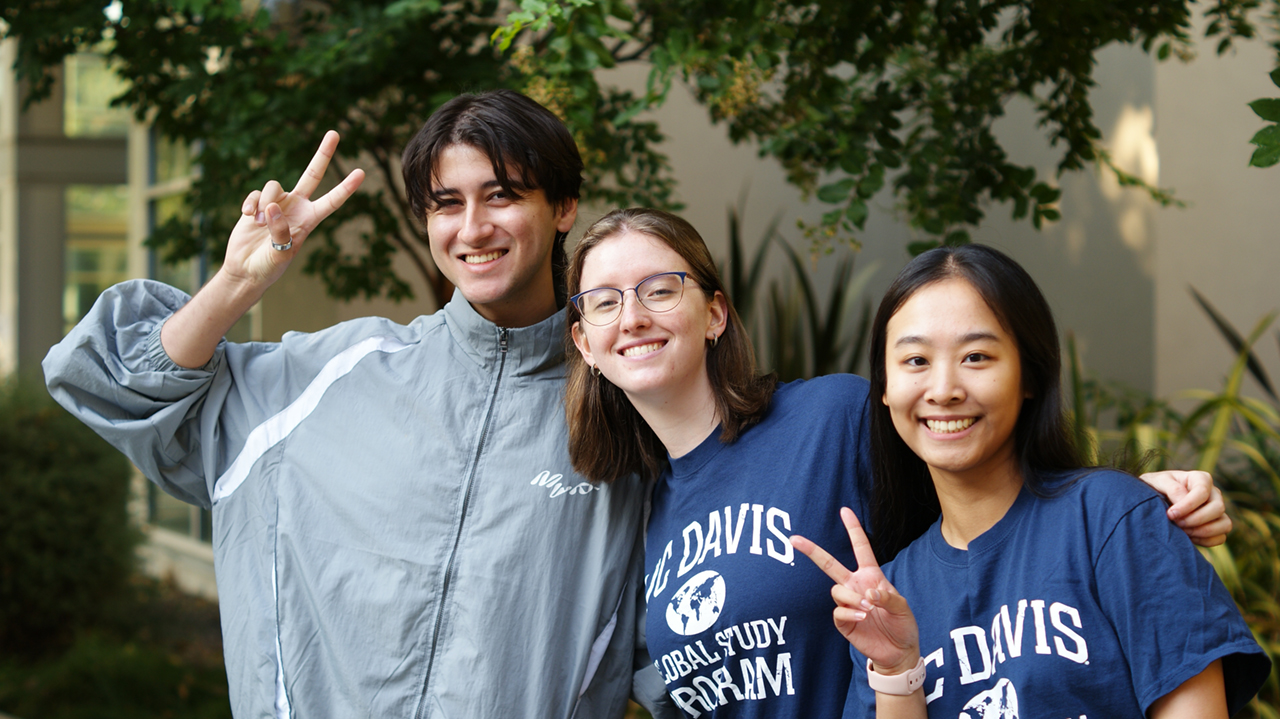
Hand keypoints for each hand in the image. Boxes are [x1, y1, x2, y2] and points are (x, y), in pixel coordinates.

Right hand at [222, 130, 364, 292]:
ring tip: (258, 223)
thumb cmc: (268, 267)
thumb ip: (279, 230)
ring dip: (264, 202)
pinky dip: (250, 203)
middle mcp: (297, 207)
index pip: (332, 201)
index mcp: (310, 220)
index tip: (361, 173)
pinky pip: (255, 193)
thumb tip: (271, 207)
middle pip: (312, 174)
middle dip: (323, 154)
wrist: (246, 269)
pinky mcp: (257, 203)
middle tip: (335, 133)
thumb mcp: (279, 253)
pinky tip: (246, 217)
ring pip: (274, 185)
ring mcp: (277, 203)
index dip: (346, 188)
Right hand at [790, 508, 919, 674]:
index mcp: (871, 575)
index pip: (860, 548)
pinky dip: (849, 611)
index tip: (844, 510)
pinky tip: (862, 616)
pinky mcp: (843, 621)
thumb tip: (868, 594)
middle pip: (829, 564)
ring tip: (868, 608)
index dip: (853, 529)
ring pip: (836, 590)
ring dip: (851, 597)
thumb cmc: (903, 625)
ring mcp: (847, 603)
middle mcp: (855, 585)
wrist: (899, 652)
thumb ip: (887, 596)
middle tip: (793, 539)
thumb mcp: (903, 607)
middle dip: (811, 550)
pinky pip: (837, 611)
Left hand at [1139, 470, 1230, 546]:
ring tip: (1184, 532)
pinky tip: (1189, 538)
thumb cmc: (1155, 487)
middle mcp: (1213, 494)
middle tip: (1177, 524)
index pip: (1202, 492)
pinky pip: (1221, 538)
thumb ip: (1172, 488)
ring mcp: (1217, 511)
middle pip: (1218, 508)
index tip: (1170, 514)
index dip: (1188, 506)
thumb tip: (1184, 500)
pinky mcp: (1216, 526)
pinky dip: (1206, 541)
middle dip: (1196, 519)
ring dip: (1204, 531)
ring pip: (1225, 524)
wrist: (1153, 501)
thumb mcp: (1157, 482)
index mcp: (1200, 479)